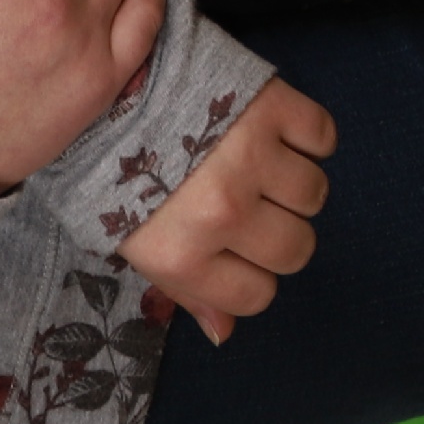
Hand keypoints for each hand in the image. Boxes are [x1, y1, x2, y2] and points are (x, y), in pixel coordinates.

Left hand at [118, 77, 337, 343]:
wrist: (102, 89)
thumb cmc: (112, 171)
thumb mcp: (130, 241)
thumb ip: (183, 290)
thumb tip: (225, 334)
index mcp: (181, 252)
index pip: (257, 295)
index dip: (249, 276)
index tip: (233, 252)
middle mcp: (220, 212)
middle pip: (296, 249)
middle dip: (277, 233)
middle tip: (248, 207)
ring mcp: (249, 157)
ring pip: (315, 195)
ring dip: (291, 184)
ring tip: (254, 167)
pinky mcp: (270, 106)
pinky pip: (322, 137)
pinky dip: (307, 137)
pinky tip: (272, 133)